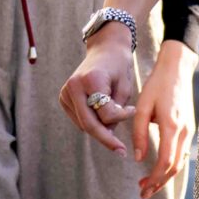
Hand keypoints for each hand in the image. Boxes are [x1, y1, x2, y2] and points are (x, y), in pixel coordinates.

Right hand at [59, 21, 135, 155]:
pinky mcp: (63, 98)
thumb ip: (117, 108)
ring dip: (100, 128)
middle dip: (106, 138)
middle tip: (121, 151)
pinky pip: (79, 119)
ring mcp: (65, 93)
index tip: (134, 112)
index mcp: (90, 80)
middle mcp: (73, 87)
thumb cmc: (119, 64)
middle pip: (89, 124)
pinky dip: (92, 122)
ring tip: (116, 121)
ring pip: (83, 124)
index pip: (105, 112)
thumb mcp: (125, 83)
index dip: (122, 117)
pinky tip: (103, 115)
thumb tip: (108, 132)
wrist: (106, 47)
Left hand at [133, 39, 197, 198]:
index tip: (142, 189)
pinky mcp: (188, 127)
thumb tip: (138, 158)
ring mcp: (189, 130)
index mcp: (171, 126)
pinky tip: (159, 168)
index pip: (165, 161)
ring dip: (164, 176)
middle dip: (159, 183)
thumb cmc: (157, 85)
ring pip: (179, 161)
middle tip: (142, 193)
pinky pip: (181, 153)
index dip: (154, 179)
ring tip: (148, 185)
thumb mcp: (142, 107)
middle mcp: (184, 131)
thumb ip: (139, 133)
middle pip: (174, 166)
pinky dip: (171, 165)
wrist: (176, 68)